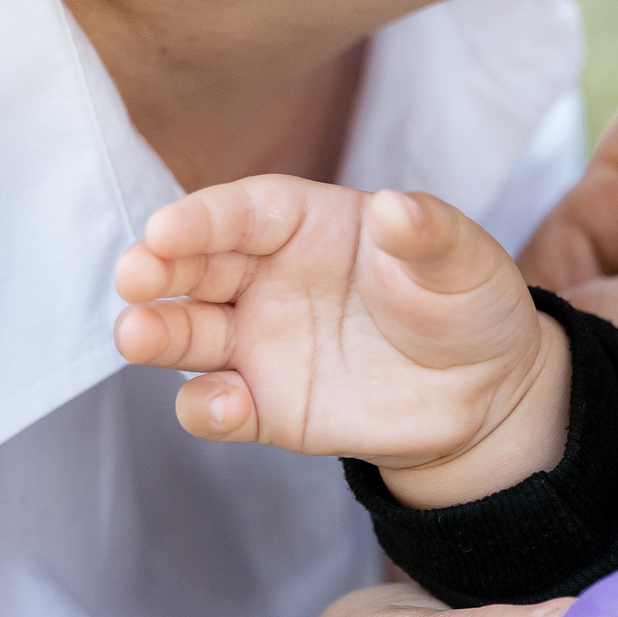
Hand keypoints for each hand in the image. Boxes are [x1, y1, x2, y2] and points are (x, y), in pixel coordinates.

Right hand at [113, 175, 568, 505]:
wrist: (484, 389)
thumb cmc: (466, 302)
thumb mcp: (463, 260)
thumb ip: (427, 234)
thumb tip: (394, 208)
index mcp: (305, 223)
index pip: (240, 212)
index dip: (201, 219)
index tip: (167, 228)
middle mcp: (266, 277)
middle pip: (195, 266)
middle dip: (157, 269)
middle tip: (133, 278)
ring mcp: (258, 342)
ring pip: (189, 333)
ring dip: (157, 334)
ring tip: (137, 337)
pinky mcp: (266, 406)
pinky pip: (220, 406)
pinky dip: (207, 408)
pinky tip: (219, 406)